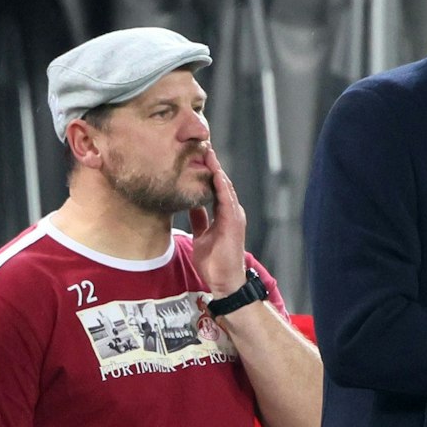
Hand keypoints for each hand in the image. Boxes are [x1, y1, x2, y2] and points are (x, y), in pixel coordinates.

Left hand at [190, 147, 246, 296]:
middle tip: (203, 145)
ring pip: (225, 188)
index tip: (198, 155)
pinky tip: (215, 174)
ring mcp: (234, 217)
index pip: (215, 187)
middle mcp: (231, 212)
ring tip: (209, 153)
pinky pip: (227, 201)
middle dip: (213, 164)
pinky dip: (222, 187)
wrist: (225, 282)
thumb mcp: (202, 236)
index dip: (207, 171)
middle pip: (221, 183)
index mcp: (224, 214)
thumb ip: (199, 219)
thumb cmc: (215, 263)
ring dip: (217, 170)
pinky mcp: (234, 224)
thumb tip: (191, 206)